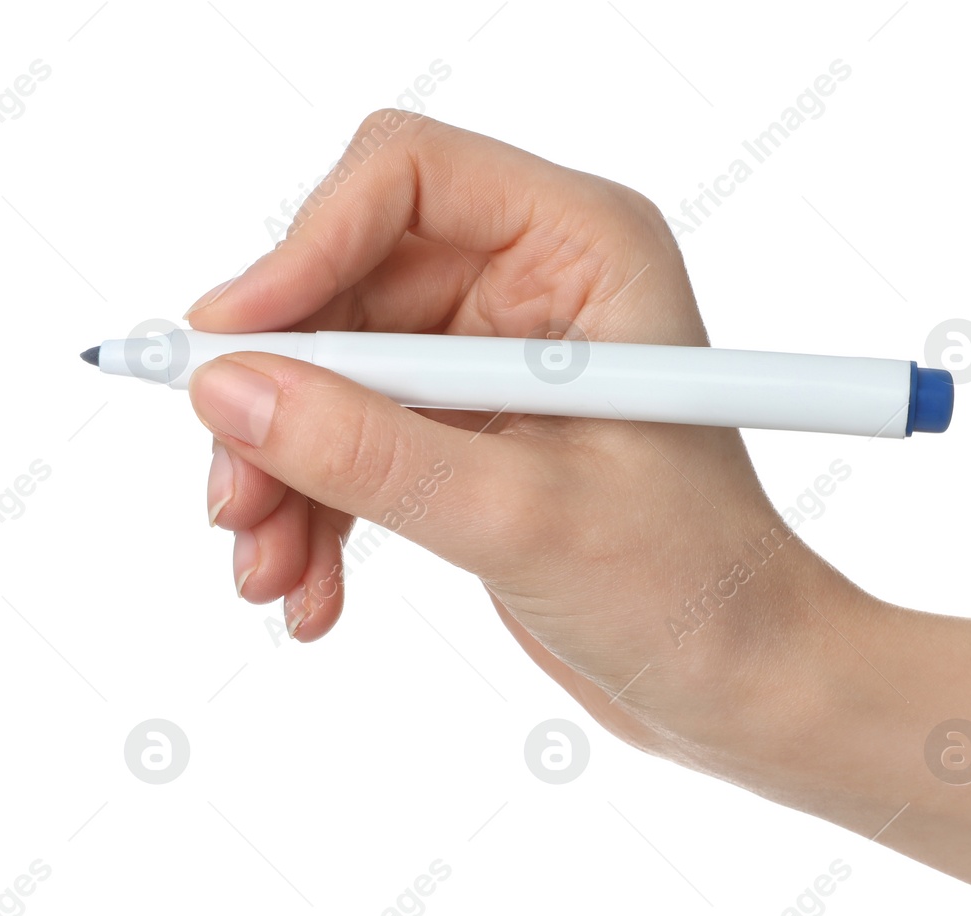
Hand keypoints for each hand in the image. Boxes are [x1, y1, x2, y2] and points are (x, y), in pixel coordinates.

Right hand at [187, 111, 870, 777]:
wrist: (741, 682)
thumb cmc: (692, 588)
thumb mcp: (523, 517)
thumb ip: (372, 451)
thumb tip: (232, 392)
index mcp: (584, 250)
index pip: (406, 178)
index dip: (303, 250)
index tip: (228, 347)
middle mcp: (536, 286)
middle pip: (345, 286)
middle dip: (278, 398)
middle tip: (232, 499)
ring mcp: (498, 363)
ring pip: (332, 374)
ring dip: (283, 472)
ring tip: (268, 573)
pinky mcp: (471, 436)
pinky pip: (353, 441)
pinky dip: (317, 510)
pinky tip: (310, 592)